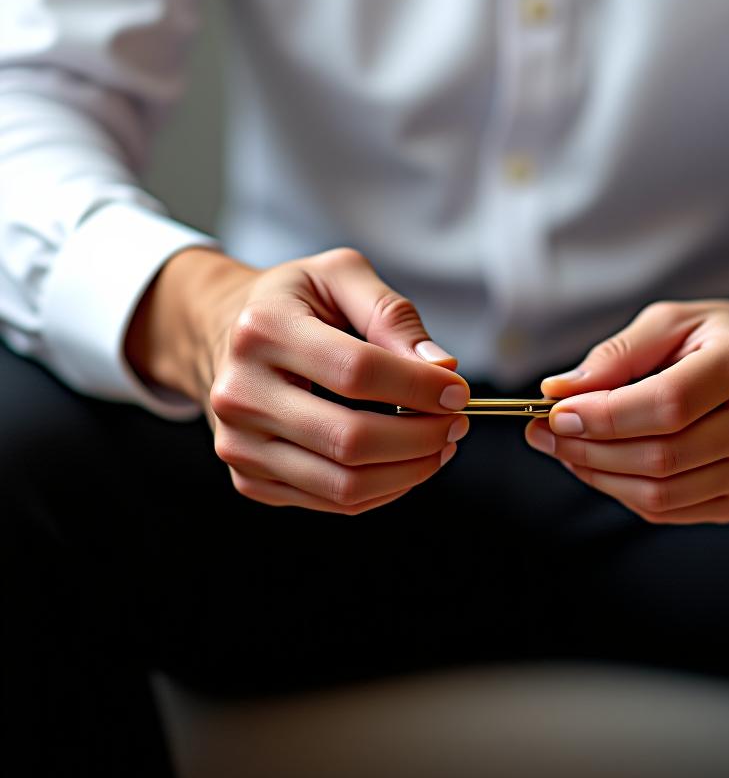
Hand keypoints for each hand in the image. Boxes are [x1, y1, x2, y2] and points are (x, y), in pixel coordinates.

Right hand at [126, 246, 470, 513]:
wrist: (220, 332)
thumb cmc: (293, 301)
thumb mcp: (340, 275)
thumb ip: (392, 313)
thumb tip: (441, 367)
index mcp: (263, 330)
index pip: (357, 372)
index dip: (419, 387)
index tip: (458, 390)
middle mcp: (241, 392)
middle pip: (351, 440)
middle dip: (422, 437)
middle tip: (457, 423)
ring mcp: (239, 443)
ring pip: (344, 484)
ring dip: (410, 471)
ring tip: (440, 444)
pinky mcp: (249, 478)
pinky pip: (333, 502)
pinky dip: (384, 489)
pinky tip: (406, 461)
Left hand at [525, 286, 728, 524]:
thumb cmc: (722, 337)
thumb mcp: (671, 321)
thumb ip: (614, 356)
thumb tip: (558, 391)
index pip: (665, 406)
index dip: (603, 416)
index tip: (554, 413)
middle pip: (659, 457)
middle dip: (587, 450)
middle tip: (544, 434)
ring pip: (660, 495)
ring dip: (599, 476)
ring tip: (565, 450)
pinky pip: (671, 511)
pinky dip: (625, 492)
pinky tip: (603, 465)